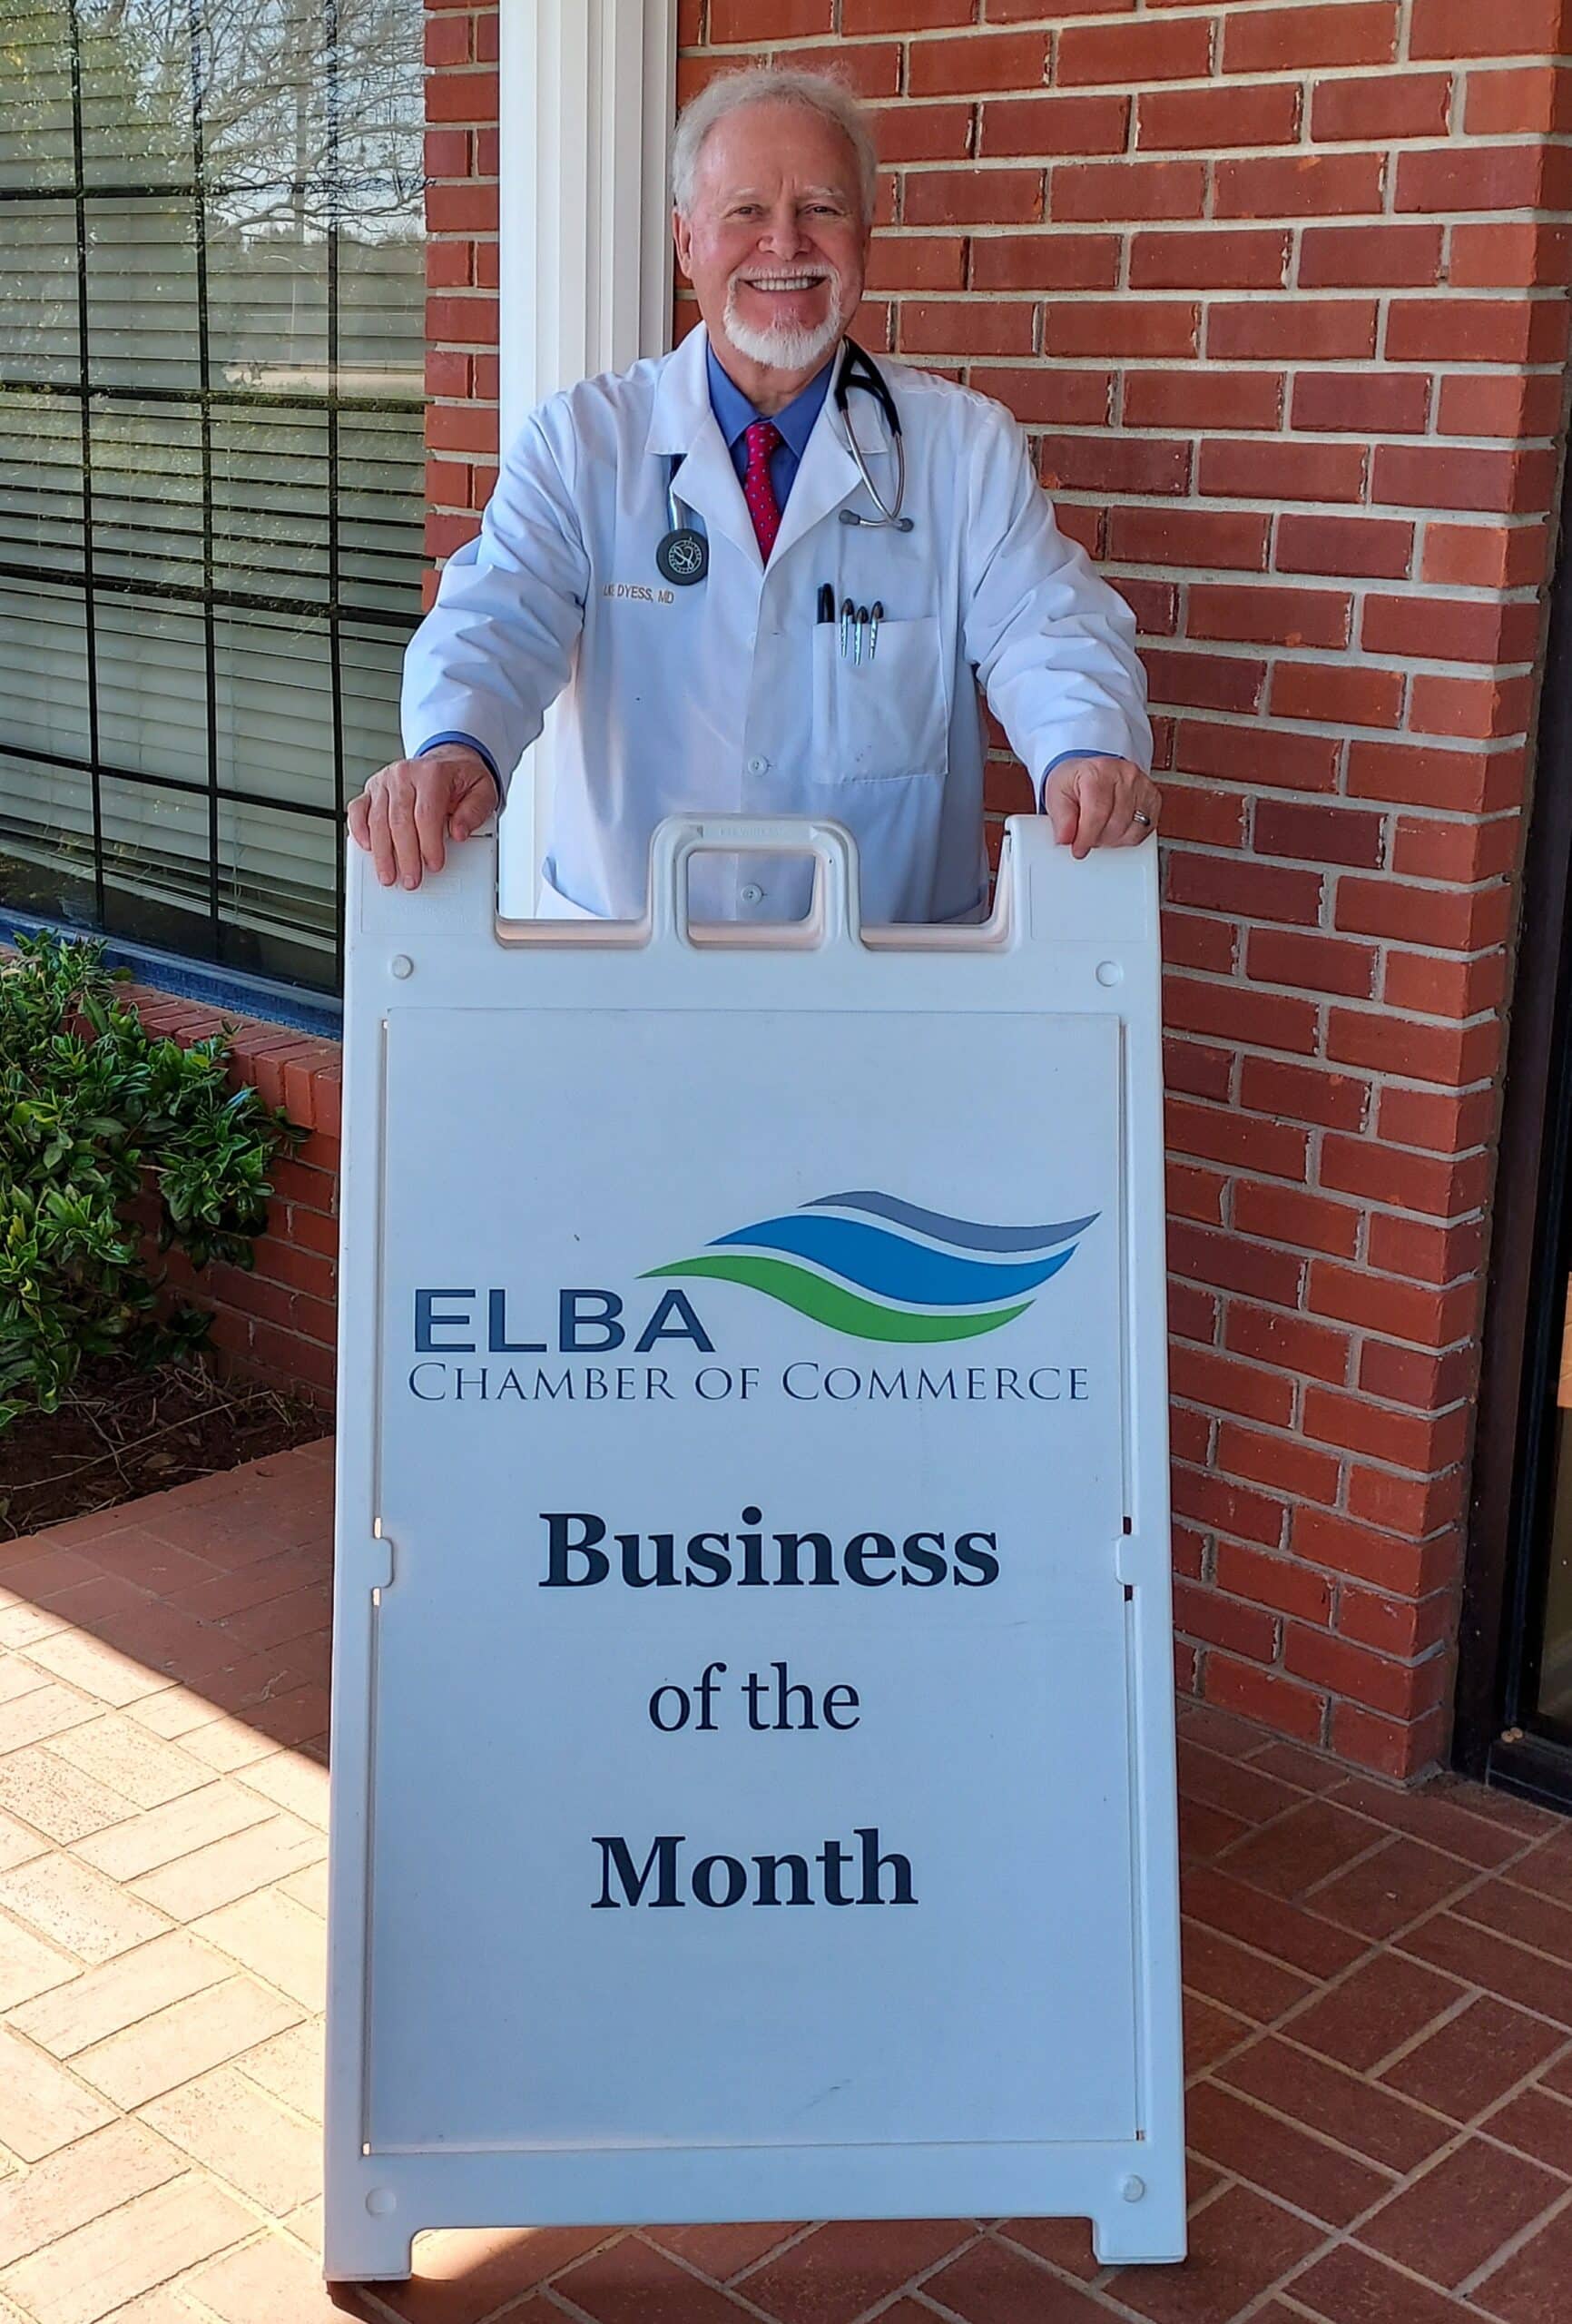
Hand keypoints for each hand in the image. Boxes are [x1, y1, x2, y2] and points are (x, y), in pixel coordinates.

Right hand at [346, 744, 498, 888]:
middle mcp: (404, 774)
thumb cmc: (462, 778)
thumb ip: (474, 812)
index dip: (429, 844)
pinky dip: (359, 830)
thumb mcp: (483, 791)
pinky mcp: (372, 789)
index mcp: (432, 773)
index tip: (434, 864)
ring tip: (389, 875)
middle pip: (399, 820)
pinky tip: (367, 848)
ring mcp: (385, 781)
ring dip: (382, 852)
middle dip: (405, 856)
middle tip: (411, 879)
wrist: (448, 761)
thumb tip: (459, 832)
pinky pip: (358, 809)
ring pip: (377, 820)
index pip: (426, 814)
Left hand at [1043, 757, 1159, 858]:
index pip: (1097, 813)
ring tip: (1100, 831)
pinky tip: (1115, 829)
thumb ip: (1061, 818)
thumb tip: (1065, 838)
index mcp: (1099, 772)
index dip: (1087, 837)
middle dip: (1098, 839)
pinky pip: (1144, 830)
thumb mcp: (1057, 795)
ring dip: (1113, 839)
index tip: (1078, 848)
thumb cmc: (1075, 782)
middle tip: (1087, 837)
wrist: (1091, 772)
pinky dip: (1128, 837)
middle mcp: (1125, 775)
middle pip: (1116, 824)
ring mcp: (1143, 786)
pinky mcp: (1153, 798)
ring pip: (1132, 830)